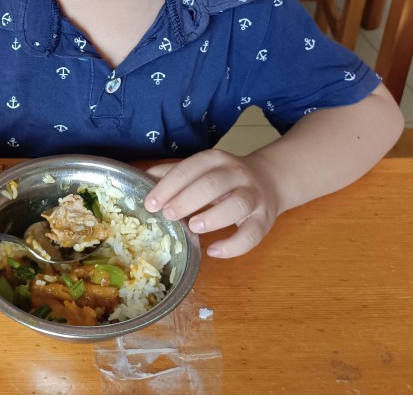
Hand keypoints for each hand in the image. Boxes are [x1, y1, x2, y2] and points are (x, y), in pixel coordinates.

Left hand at [144, 149, 280, 258]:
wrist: (269, 180)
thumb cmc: (225, 178)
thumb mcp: (201, 169)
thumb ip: (174, 173)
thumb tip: (143, 178)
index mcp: (215, 160)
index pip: (190, 168)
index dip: (169, 185)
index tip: (151, 203)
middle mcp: (236, 173)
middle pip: (213, 184)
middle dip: (187, 199)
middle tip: (168, 215)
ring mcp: (254, 195)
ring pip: (237, 204)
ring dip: (213, 216)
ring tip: (193, 227)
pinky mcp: (265, 218)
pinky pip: (252, 233)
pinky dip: (234, 245)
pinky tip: (213, 251)